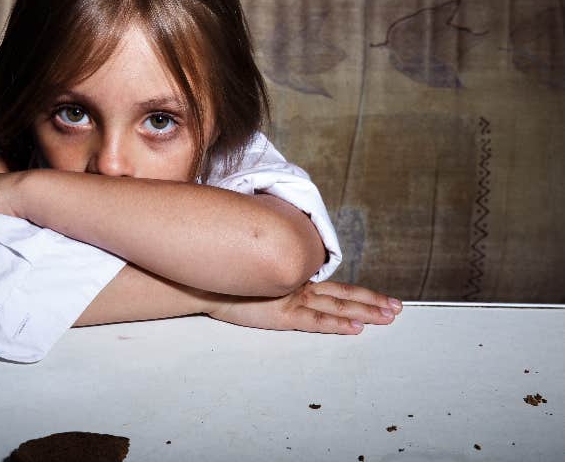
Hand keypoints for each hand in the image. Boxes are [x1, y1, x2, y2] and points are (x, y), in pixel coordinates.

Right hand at [208, 281, 402, 334]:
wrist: (207, 284)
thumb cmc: (229, 282)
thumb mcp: (259, 278)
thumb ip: (278, 279)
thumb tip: (288, 282)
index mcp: (296, 281)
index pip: (336, 287)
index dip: (361, 293)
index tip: (383, 299)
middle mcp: (299, 287)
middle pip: (344, 294)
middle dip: (373, 302)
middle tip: (398, 309)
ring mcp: (293, 300)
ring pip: (337, 305)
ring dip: (364, 311)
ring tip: (388, 317)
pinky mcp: (282, 314)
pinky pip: (316, 320)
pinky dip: (337, 324)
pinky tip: (356, 328)